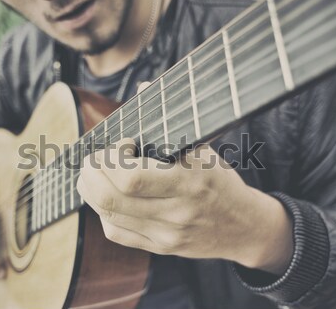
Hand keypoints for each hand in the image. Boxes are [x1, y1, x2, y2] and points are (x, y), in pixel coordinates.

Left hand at [77, 139, 292, 274]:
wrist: (244, 227)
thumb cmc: (221, 182)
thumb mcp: (205, 149)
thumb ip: (171, 121)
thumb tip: (143, 87)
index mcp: (189, 182)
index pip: (131, 177)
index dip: (113, 158)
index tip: (122, 144)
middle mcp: (176, 212)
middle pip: (111, 198)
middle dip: (91, 172)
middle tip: (94, 158)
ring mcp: (165, 235)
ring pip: (108, 215)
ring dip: (91, 189)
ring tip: (94, 174)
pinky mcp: (159, 248)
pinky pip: (116, 233)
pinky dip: (103, 211)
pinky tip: (110, 197)